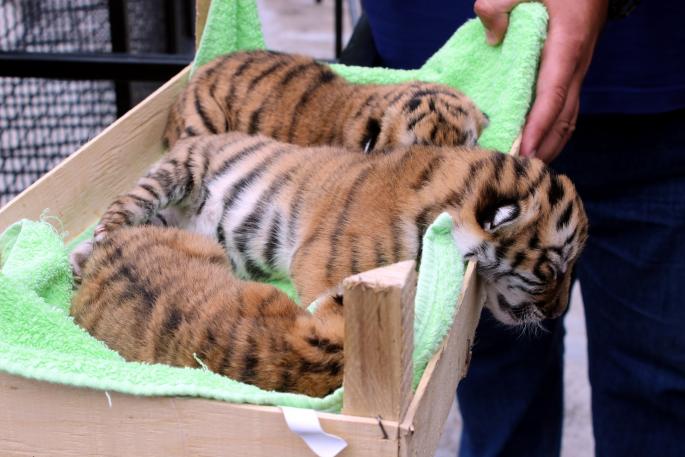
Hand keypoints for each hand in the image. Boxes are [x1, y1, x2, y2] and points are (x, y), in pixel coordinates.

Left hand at [475, 0, 607, 161]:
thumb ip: (501, 5)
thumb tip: (489, 35)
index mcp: (567, 46)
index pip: (553, 95)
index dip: (539, 126)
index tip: (524, 150)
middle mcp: (577, 65)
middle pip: (563, 117)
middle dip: (542, 147)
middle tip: (518, 172)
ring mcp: (578, 71)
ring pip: (568, 117)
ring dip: (550, 144)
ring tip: (526, 168)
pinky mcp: (573, 73)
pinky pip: (567, 110)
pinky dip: (553, 132)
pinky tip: (537, 146)